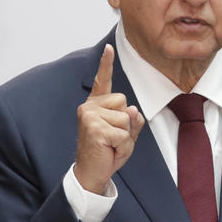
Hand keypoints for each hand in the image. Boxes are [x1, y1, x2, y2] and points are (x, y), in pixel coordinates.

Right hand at [73, 44, 145, 194]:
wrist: (92, 173)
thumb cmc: (107, 152)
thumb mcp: (125, 134)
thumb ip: (132, 121)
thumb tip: (132, 110)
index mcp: (96, 105)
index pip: (102, 81)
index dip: (106, 64)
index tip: (108, 48)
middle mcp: (89, 107)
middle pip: (124, 103)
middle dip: (126, 124)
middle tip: (112, 139)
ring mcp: (90, 116)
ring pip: (125, 119)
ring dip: (124, 137)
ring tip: (111, 146)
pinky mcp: (94, 128)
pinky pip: (122, 133)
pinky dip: (122, 146)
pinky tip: (109, 150)